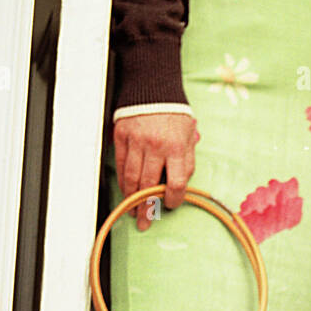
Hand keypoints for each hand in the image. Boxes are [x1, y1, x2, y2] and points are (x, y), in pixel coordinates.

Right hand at [112, 111, 199, 229]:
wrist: (152, 87)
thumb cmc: (174, 113)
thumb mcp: (189, 135)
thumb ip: (187, 159)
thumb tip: (183, 184)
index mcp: (176, 146)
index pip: (176, 182)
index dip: (174, 198)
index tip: (171, 205)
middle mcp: (155, 146)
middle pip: (149, 184)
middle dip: (147, 207)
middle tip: (145, 223)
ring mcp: (135, 141)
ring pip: (132, 177)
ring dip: (131, 198)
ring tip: (133, 212)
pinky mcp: (121, 137)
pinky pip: (121, 165)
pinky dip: (123, 181)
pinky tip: (125, 192)